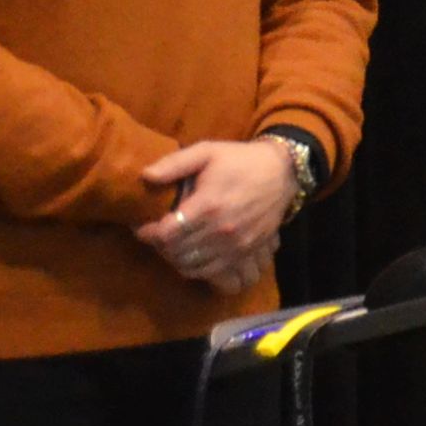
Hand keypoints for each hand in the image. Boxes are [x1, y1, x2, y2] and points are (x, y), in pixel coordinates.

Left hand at [138, 137, 302, 293]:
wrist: (283, 172)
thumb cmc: (240, 160)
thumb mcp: (207, 151)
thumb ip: (174, 164)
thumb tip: (144, 176)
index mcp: (208, 205)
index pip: (166, 234)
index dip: (148, 233)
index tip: (142, 225)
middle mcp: (221, 230)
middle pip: (175, 252)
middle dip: (159, 245)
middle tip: (156, 234)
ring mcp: (235, 246)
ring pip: (191, 266)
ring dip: (175, 258)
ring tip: (172, 244)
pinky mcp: (245, 253)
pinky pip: (212, 273)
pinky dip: (195, 269)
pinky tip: (191, 255)